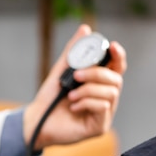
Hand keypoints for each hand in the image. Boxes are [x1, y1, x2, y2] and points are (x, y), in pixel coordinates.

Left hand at [25, 24, 126, 149]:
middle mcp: (105, 97)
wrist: (37, 119)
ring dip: (88, 90)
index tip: (112, 46)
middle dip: (96, 74)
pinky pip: (103, 107)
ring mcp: (104, 113)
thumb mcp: (61, 71)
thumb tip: (85, 29)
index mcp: (99, 83)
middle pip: (116, 79)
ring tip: (71, 95)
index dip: (118, 56)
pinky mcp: (99, 126)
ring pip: (111, 93)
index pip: (117, 67)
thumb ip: (74, 51)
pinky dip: (86, 103)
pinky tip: (73, 107)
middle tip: (77, 75)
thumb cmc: (50, 98)